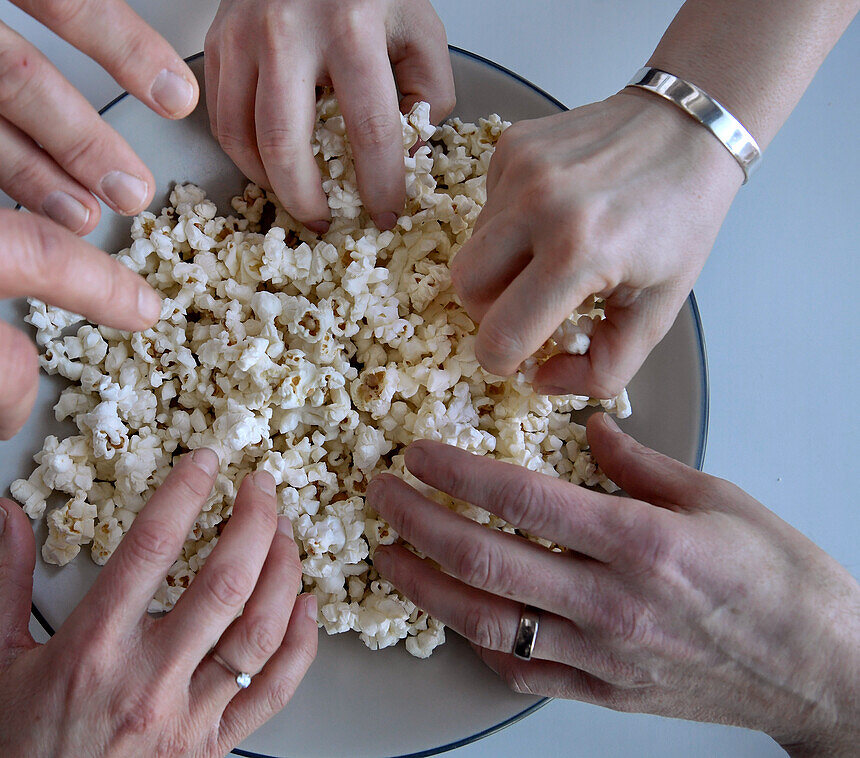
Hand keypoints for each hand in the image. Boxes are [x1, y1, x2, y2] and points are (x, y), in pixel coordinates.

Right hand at [0, 452, 317, 756]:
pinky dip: (300, 647)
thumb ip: (2, 581)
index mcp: (92, 648)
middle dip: (254, 521)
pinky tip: (303, 608)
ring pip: (259, 633)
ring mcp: (188, 716)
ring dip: (282, 572)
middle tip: (260, 487)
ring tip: (285, 534)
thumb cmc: (14, 752)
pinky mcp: (212, 745)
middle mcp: (148, 680)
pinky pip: (273, 693)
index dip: (183, 494)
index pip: (149, 549)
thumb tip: (9, 515)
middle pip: (224, 583)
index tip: (203, 461)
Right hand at [204, 0, 453, 231]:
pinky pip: (221, 116)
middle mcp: (289, 32)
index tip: (385, 213)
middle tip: (324, 223)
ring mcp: (243, 35)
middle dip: (306, 200)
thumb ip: (427, 93)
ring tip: (295, 195)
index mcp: (352, 27)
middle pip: (286, 145)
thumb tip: (407, 154)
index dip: (380, 185)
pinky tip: (268, 161)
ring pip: (241, 138)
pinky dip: (243, 152)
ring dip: (268, 181)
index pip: (369, 129)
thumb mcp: (418, 27)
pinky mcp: (217, 41)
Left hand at [367, 414, 859, 754]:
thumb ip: (638, 464)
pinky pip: (521, 671)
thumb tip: (590, 427)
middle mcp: (609, 602)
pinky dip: (478, 640)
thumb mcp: (716, 498)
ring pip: (488, 624)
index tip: (416, 455)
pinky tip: (454, 613)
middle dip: (418, 525)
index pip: (522, 501)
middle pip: (486, 562)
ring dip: (426, 587)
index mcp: (638, 542)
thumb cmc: (780, 580)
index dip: (456, 475)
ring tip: (389, 555)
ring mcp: (602, 655)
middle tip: (380, 496)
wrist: (823, 671)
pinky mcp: (603, 691)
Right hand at [452, 89, 742, 396]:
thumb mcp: (658, 310)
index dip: (503, 359)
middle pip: (466, 289)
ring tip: (544, 260)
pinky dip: (507, 227)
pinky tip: (549, 219)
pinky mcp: (511, 145)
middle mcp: (539, 205)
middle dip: (490, 313)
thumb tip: (541, 379)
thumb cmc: (679, 220)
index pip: (500, 334)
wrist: (689, 129)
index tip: (523, 355)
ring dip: (499, 269)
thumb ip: (606, 368)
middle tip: (530, 310)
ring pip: (470, 248)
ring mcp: (520, 169)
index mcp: (580, 252)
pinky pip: (485, 208)